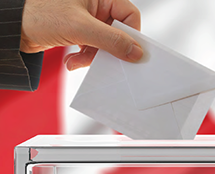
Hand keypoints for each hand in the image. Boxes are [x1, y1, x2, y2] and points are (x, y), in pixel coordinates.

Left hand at [21, 0, 142, 70]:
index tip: (129, 55)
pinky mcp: (79, 32)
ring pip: (105, 44)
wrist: (14, 27)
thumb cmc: (39, 14)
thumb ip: (110, 39)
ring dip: (93, 58)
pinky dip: (84, 58)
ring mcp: (88, 20)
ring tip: (77, 62)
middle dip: (107, 51)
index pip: (129, 16)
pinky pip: (92, 49)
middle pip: (118, 33)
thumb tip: (135, 51)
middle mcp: (96, 6)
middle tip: (100, 62)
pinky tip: (72, 61)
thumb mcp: (80, 27)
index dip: (131, 37)